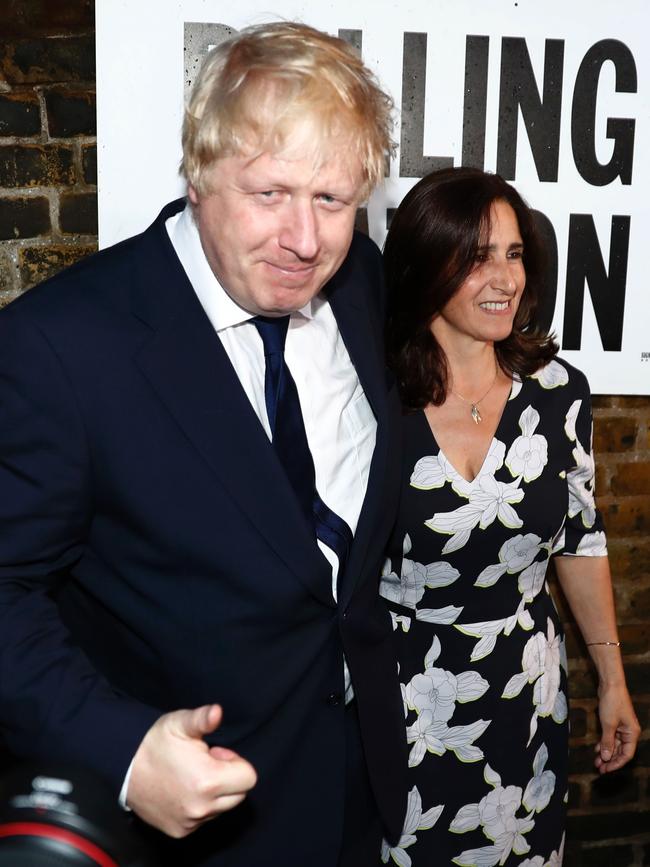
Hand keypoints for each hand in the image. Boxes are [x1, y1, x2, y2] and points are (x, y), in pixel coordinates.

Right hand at [127, 704, 256, 836]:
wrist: (124, 768)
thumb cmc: (155, 743)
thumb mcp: (180, 723)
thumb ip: (203, 718)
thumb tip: (217, 712)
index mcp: (208, 781)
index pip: (249, 778)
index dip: (234, 762)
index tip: (215, 753)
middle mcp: (202, 808)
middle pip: (239, 795)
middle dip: (228, 778)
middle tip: (205, 762)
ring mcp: (190, 823)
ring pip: (222, 808)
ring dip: (215, 793)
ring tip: (193, 774)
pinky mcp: (180, 831)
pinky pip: (204, 819)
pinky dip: (201, 805)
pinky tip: (184, 788)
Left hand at [594, 683, 639, 773]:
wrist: (610, 684)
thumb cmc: (612, 703)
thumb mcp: (608, 724)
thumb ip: (607, 742)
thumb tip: (606, 758)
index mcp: (632, 734)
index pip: (626, 755)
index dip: (616, 763)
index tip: (606, 769)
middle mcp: (629, 732)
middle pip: (620, 751)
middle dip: (610, 760)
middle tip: (599, 768)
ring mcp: (622, 727)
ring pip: (614, 744)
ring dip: (605, 752)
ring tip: (596, 761)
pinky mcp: (614, 721)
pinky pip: (610, 737)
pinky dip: (604, 743)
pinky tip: (596, 749)